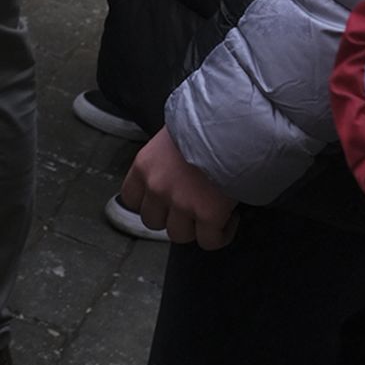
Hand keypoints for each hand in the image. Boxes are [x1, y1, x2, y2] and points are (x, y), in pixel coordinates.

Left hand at [116, 128, 237, 247]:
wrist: (233, 123)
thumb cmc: (208, 123)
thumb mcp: (174, 136)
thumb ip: (166, 159)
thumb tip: (176, 171)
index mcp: (145, 165)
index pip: (130, 198)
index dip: (148, 204)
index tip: (162, 203)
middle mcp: (157, 187)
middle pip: (153, 221)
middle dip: (172, 218)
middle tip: (190, 209)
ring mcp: (181, 203)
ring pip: (179, 235)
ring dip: (195, 229)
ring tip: (211, 215)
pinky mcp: (208, 214)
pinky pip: (210, 241)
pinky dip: (220, 235)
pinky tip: (229, 220)